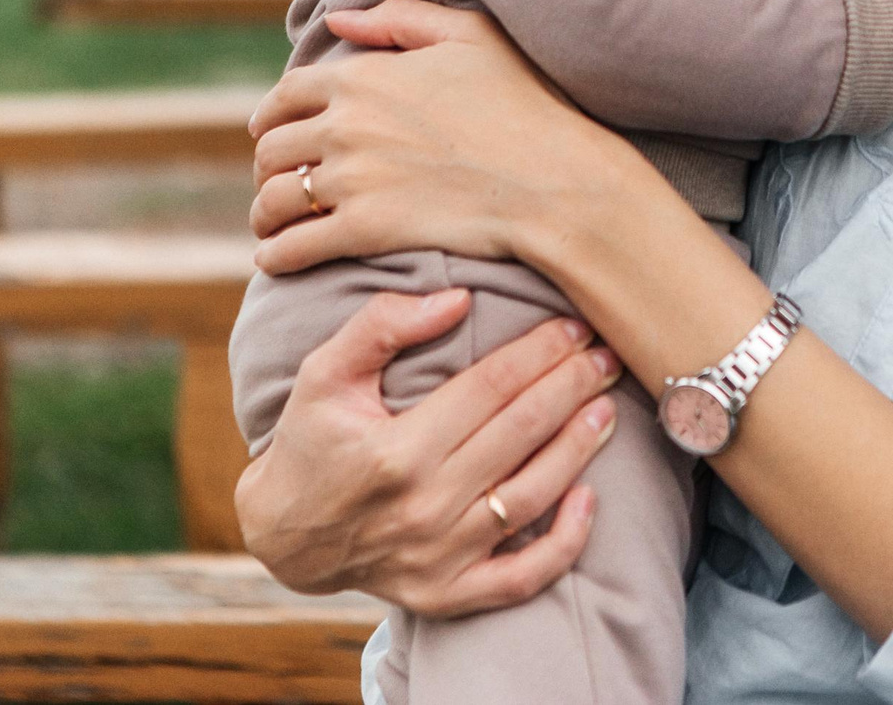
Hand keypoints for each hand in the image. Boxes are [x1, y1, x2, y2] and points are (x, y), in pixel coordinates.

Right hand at [235, 287, 624, 615]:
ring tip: (607, 408)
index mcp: (396, 450)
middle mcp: (424, 506)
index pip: (490, 388)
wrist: (284, 535)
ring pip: (532, 496)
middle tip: (608, 356)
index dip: (539, 352)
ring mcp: (439, 557)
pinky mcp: (447, 594)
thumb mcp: (325, 373)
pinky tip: (589, 499)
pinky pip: (522, 577)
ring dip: (579, 448)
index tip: (574, 326)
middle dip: (572, 387)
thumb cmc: (311, 441)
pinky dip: (564, 543)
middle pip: (521, 433)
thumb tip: (458, 299)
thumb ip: (381, 326)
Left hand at [249, 0, 632, 276]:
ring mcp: (352, 179)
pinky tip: (276, 259)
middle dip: (269, 166)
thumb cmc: (523, 104)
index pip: (287, 94)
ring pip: (275, 199)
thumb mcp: (470, 37)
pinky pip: (294, 247)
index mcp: (363, 76)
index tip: (268, 130)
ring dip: (266, 212)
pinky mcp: (364, 230)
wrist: (553, 180)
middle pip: (273, 149)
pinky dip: (276, 255)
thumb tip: (338, 20)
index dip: (271, 114)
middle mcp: (345, 125)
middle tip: (277, 180)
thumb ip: (400, 19)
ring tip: (273, 224)